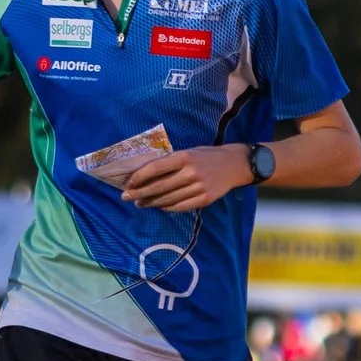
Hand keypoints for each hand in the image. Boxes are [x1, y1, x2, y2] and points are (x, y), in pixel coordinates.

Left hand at [122, 144, 249, 210]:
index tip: (128, 183)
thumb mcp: (188, 152)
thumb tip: (145, 176)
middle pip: (159, 186)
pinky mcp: (204, 199)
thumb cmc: (206, 157)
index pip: (155, 168)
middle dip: (139, 193)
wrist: (233, 165)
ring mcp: (198, 187)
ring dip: (151, 202)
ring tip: (140, 203)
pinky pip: (180, 206)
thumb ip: (170, 163)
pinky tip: (159, 206)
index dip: (139, 177)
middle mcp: (191, 172)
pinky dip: (167, 207)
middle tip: (126, 197)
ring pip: (168, 199)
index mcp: (184, 157)